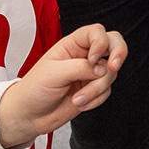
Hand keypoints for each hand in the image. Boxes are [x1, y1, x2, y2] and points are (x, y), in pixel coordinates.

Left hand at [0, 24, 127, 148]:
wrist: (30, 116)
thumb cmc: (35, 89)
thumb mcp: (54, 73)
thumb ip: (80, 68)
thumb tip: (103, 70)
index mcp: (72, 45)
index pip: (96, 32)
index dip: (100, 43)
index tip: (93, 60)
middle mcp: (85, 56)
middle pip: (113, 43)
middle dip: (118, 53)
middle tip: (114, 66)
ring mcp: (91, 73)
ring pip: (111, 73)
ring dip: (96, 89)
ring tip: (78, 99)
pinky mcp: (94, 90)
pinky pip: (107, 91)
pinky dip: (95, 100)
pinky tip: (80, 104)